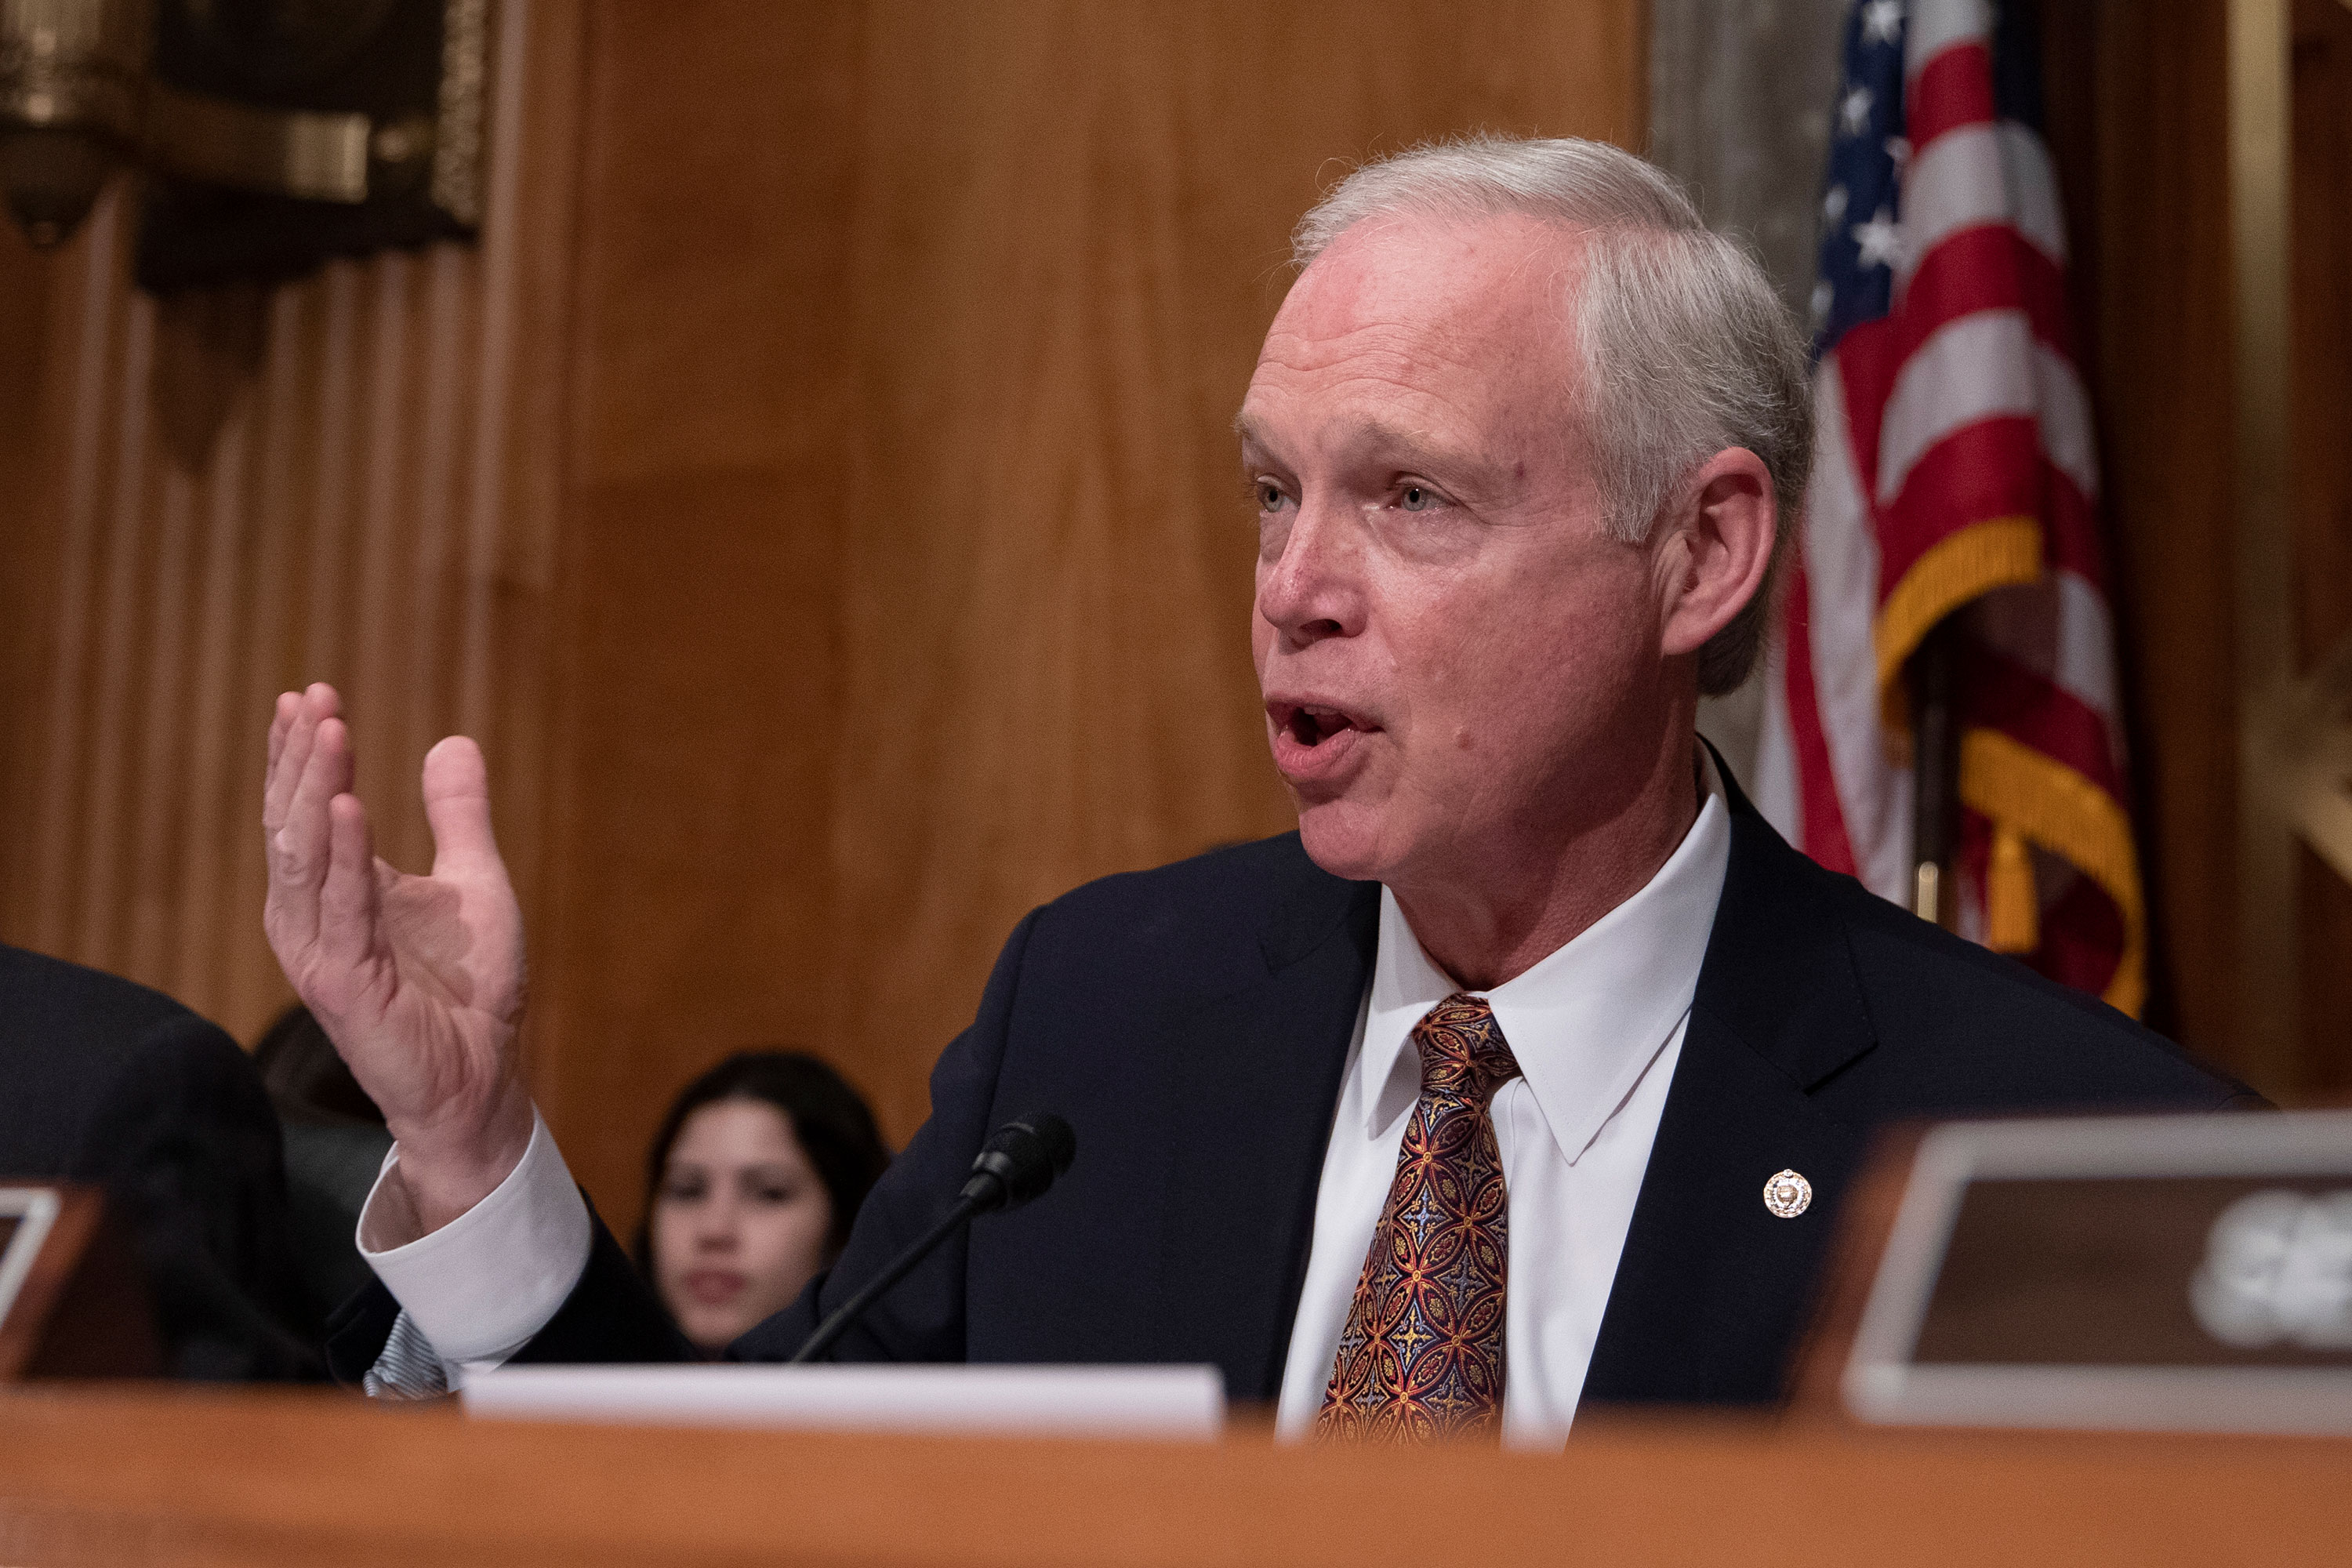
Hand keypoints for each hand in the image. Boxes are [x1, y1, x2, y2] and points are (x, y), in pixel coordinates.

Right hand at [262, 684, 533, 1232]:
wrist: (481, 1076)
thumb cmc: (471, 990)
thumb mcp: (474, 882)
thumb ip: (458, 816)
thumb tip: (453, 741)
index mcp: (338, 891)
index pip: (307, 808)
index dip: (305, 753)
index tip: (312, 693)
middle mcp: (315, 916)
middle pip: (293, 822)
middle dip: (301, 758)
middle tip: (314, 698)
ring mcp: (321, 950)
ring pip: (305, 855)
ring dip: (314, 788)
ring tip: (328, 729)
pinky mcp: (342, 984)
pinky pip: (342, 907)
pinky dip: (345, 853)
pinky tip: (349, 804)